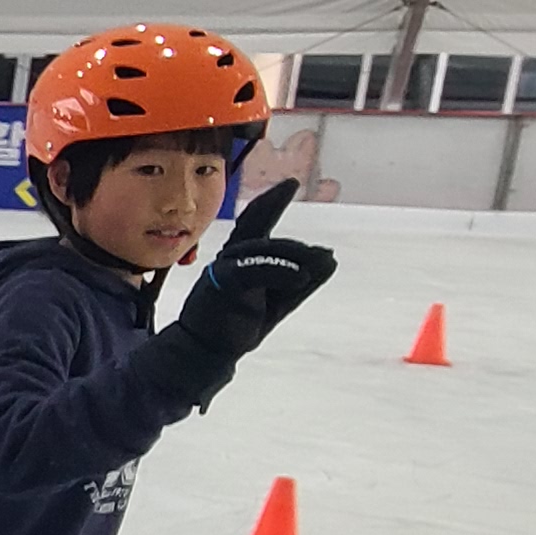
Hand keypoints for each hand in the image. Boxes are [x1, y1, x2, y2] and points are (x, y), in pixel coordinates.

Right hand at [147, 180, 337, 401]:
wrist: (205, 352)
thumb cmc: (236, 325)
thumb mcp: (278, 302)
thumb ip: (302, 281)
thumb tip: (330, 258)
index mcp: (240, 259)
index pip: (256, 223)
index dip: (272, 201)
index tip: (291, 182)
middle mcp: (230, 258)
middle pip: (253, 224)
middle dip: (271, 202)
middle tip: (290, 185)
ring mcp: (223, 270)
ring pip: (260, 249)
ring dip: (293, 252)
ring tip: (320, 258)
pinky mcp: (222, 285)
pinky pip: (254, 271)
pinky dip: (280, 271)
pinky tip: (302, 276)